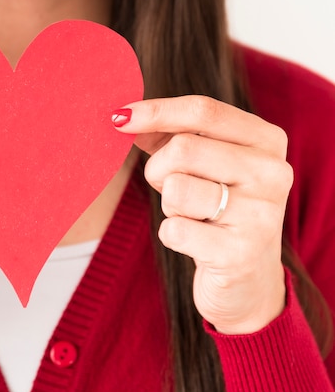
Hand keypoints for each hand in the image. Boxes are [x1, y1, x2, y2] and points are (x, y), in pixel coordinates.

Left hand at [114, 96, 291, 333]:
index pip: (204, 110)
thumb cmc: (217, 209)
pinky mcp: (240, 254)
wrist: (247, 280)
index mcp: (266, 141)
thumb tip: (124, 117)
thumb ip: (169, 134)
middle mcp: (273, 173)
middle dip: (159, 170)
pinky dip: (172, 233)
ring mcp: (261, 214)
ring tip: (192, 216)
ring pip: (176, 188)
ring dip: (169, 204)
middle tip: (171, 188)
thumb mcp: (203, 164)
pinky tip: (195, 241)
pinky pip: (174, 229)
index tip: (119, 117)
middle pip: (183, 149)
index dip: (156, 111)